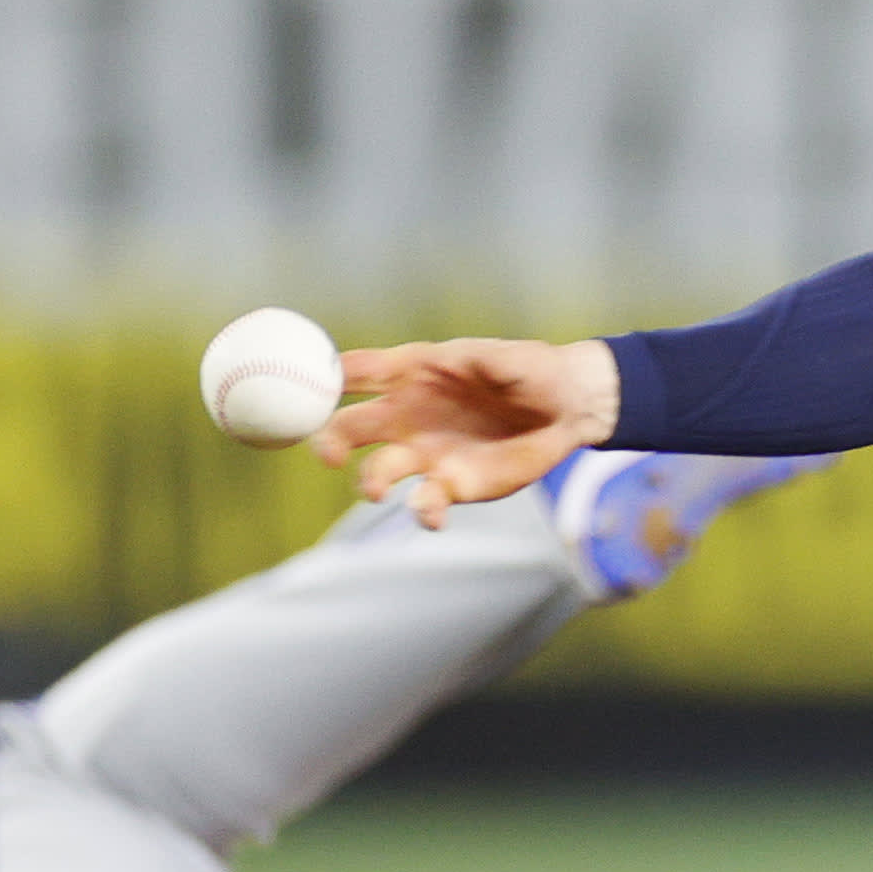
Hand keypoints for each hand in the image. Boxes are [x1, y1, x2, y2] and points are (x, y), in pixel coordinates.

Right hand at [312, 336, 620, 519]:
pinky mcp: (452, 484)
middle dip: (329, 439)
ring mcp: (425, 453)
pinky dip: (422, 511)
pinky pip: (424, 502)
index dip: (326, 376)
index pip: (358, 371)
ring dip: (370, 481)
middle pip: (350, 426)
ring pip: (379, 469)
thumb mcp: (513, 359)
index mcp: (413, 372)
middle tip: (328, 454)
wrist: (567, 410)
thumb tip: (453, 360)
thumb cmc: (533, 371)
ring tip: (377, 491)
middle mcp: (408, 414)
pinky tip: (432, 512)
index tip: (304, 385)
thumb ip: (483, 360)